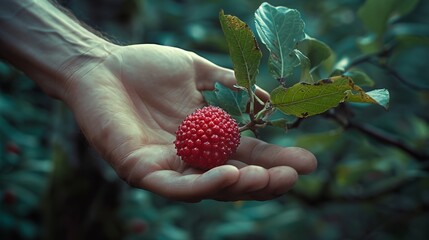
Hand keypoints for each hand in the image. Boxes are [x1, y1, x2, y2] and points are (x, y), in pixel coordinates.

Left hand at [62, 44, 316, 201]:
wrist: (102, 65)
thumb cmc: (146, 68)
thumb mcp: (197, 72)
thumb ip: (229, 85)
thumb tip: (267, 99)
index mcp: (205, 137)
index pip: (245, 154)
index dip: (275, 159)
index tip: (306, 161)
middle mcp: (190, 158)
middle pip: (233, 177)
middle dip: (265, 179)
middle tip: (293, 176)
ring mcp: (167, 168)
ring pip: (208, 188)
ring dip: (241, 186)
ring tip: (268, 179)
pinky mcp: (142, 171)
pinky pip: (177, 186)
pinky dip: (205, 184)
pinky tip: (231, 175)